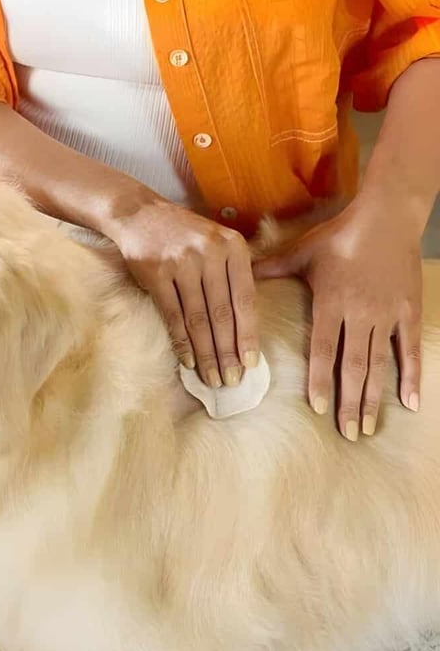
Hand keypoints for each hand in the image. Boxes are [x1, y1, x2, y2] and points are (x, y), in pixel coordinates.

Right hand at [111, 199, 259, 385]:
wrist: (141, 215)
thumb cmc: (186, 236)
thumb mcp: (218, 243)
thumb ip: (234, 275)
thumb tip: (245, 328)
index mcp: (233, 247)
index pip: (245, 299)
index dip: (248, 334)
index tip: (251, 363)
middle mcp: (210, 253)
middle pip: (222, 313)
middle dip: (227, 352)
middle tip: (232, 381)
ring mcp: (182, 263)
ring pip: (198, 319)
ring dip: (206, 354)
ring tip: (212, 378)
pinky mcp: (156, 273)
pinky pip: (173, 315)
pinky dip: (181, 342)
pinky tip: (189, 362)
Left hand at [254, 200, 422, 438]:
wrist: (388, 216)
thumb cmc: (340, 235)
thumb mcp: (301, 251)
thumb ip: (270, 268)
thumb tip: (237, 273)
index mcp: (332, 302)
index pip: (324, 348)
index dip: (321, 378)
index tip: (318, 407)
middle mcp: (360, 313)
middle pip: (354, 365)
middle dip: (351, 402)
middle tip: (348, 434)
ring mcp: (386, 314)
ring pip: (380, 363)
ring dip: (374, 397)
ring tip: (368, 427)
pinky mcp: (407, 311)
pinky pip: (410, 349)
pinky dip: (412, 376)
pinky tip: (410, 403)